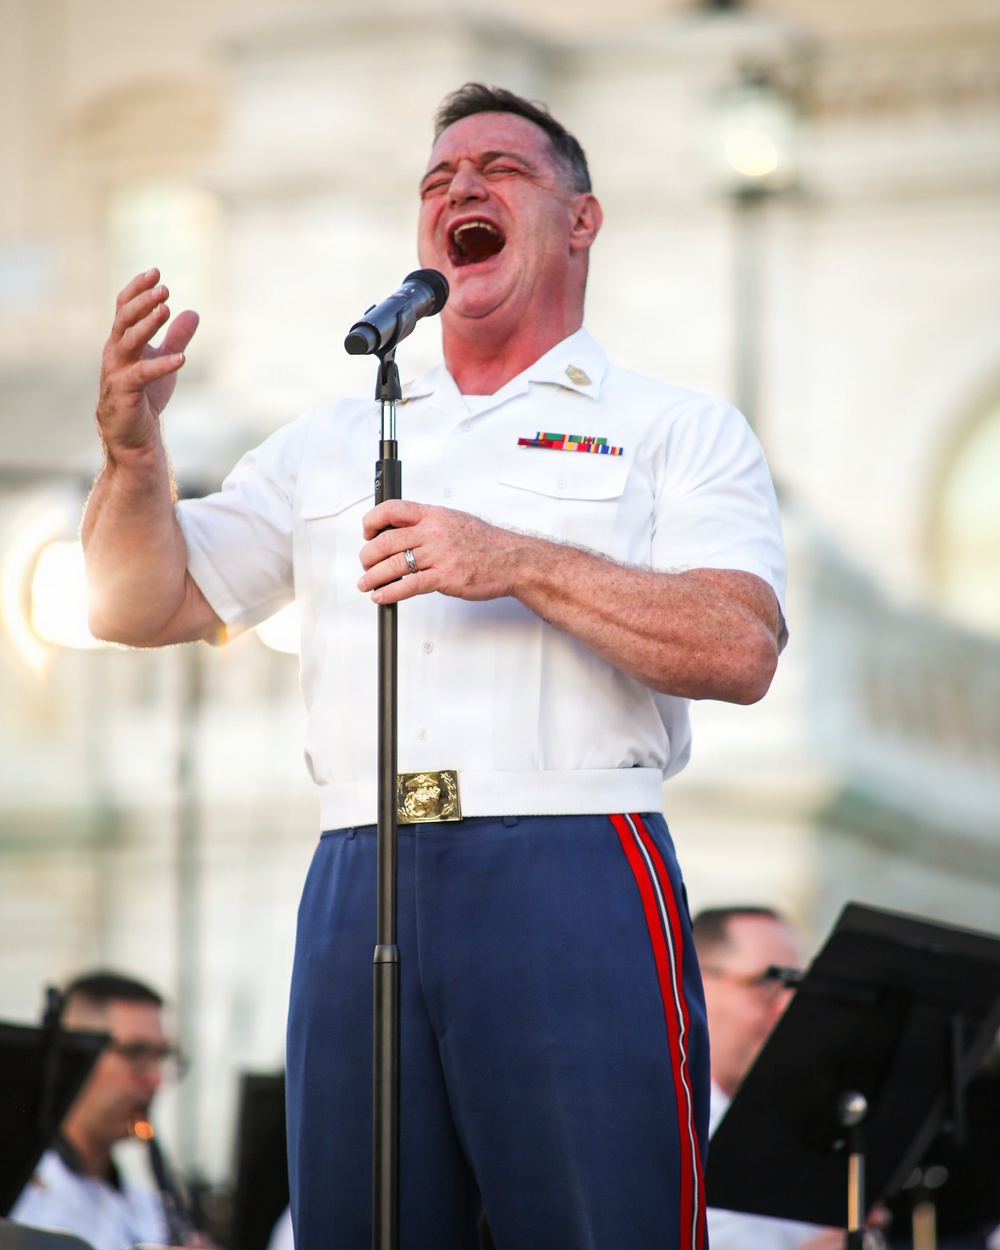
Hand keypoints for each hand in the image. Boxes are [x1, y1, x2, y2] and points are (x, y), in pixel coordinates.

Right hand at [97, 269, 198, 457]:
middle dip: (143, 302)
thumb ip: (176, 337)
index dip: (138, 289)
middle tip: (164, 288)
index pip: (124, 308)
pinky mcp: (124, 393)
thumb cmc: (145, 397)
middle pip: (124, 319)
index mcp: (121, 341)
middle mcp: (114, 352)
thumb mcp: (165, 361)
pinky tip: (181, 359)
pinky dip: (161, 366)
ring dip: (146, 324)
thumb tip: (192, 312)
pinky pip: (141, 375)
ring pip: (127, 341)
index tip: (156, 272)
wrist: (134, 436)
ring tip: (166, 310)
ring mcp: (116, 372)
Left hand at [358, 499, 522, 603]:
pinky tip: (381, 596)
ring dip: (373, 577)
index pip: (392, 509)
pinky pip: (409, 585)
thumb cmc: (486, 543)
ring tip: (366, 583)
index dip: (373, 521)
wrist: (513, 560)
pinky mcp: (445, 577)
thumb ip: (428, 524)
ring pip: (393, 564)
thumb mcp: (454, 521)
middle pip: (386, 541)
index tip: (368, 533)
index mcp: (434, 515)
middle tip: (365, 564)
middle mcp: (434, 532)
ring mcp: (439, 555)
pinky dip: (390, 592)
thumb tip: (401, 531)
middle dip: (368, 555)